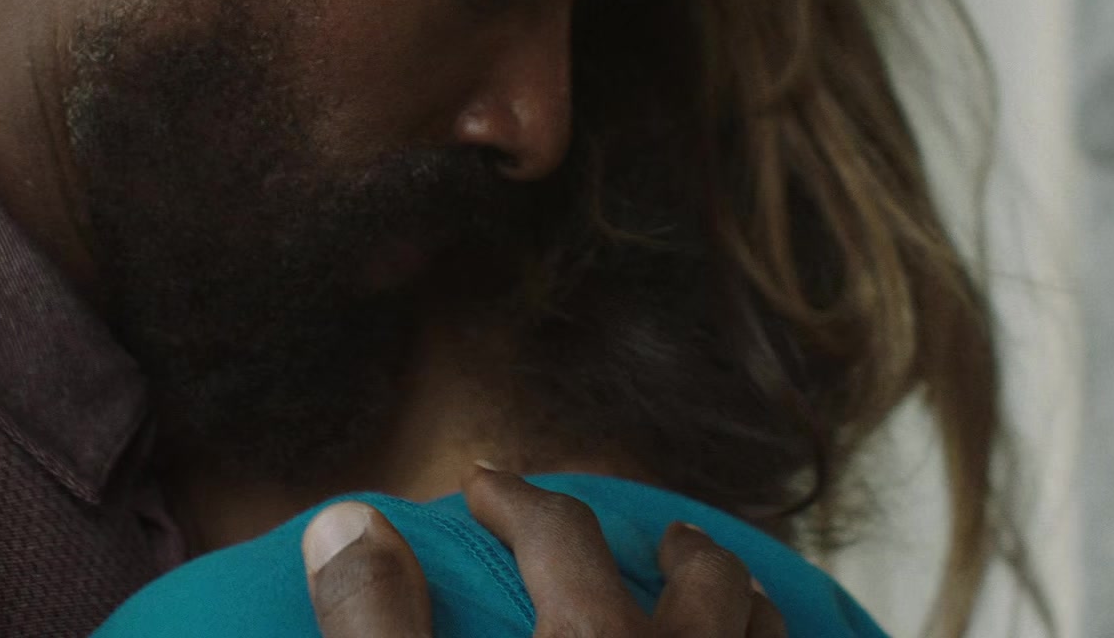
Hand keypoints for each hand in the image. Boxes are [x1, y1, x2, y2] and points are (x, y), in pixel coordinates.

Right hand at [301, 466, 786, 636]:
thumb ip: (377, 623)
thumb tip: (349, 515)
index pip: (557, 533)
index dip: (517, 500)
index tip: (485, 489)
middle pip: (701, 577)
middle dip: (675, 545)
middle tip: (663, 535)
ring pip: (765, 635)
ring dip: (747, 606)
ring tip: (732, 594)